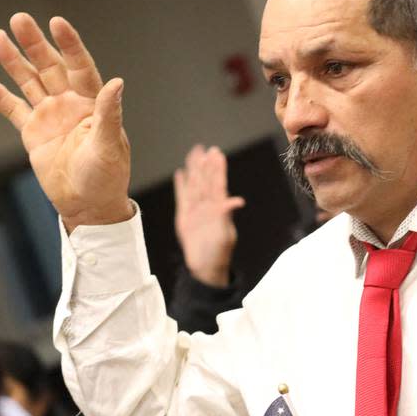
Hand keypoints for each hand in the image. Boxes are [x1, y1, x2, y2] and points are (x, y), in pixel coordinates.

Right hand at [0, 13, 131, 230]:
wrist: (88, 205)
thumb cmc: (106, 177)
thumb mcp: (109, 146)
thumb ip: (109, 114)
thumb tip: (117, 82)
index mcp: (92, 104)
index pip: (80, 66)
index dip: (70, 45)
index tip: (56, 22)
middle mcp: (70, 104)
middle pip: (50, 66)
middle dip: (35, 43)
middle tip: (19, 19)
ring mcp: (50, 116)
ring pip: (29, 81)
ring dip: (12, 61)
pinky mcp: (33, 133)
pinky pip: (14, 109)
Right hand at [173, 145, 244, 286]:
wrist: (205, 267)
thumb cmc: (219, 252)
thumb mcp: (225, 233)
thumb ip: (227, 215)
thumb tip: (236, 200)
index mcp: (219, 208)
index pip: (217, 184)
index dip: (217, 169)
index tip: (217, 154)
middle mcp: (207, 207)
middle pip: (204, 181)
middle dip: (204, 165)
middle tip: (204, 149)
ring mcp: (195, 211)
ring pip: (193, 186)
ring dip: (193, 171)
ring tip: (193, 155)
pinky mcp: (184, 218)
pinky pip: (182, 198)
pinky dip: (180, 187)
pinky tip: (180, 174)